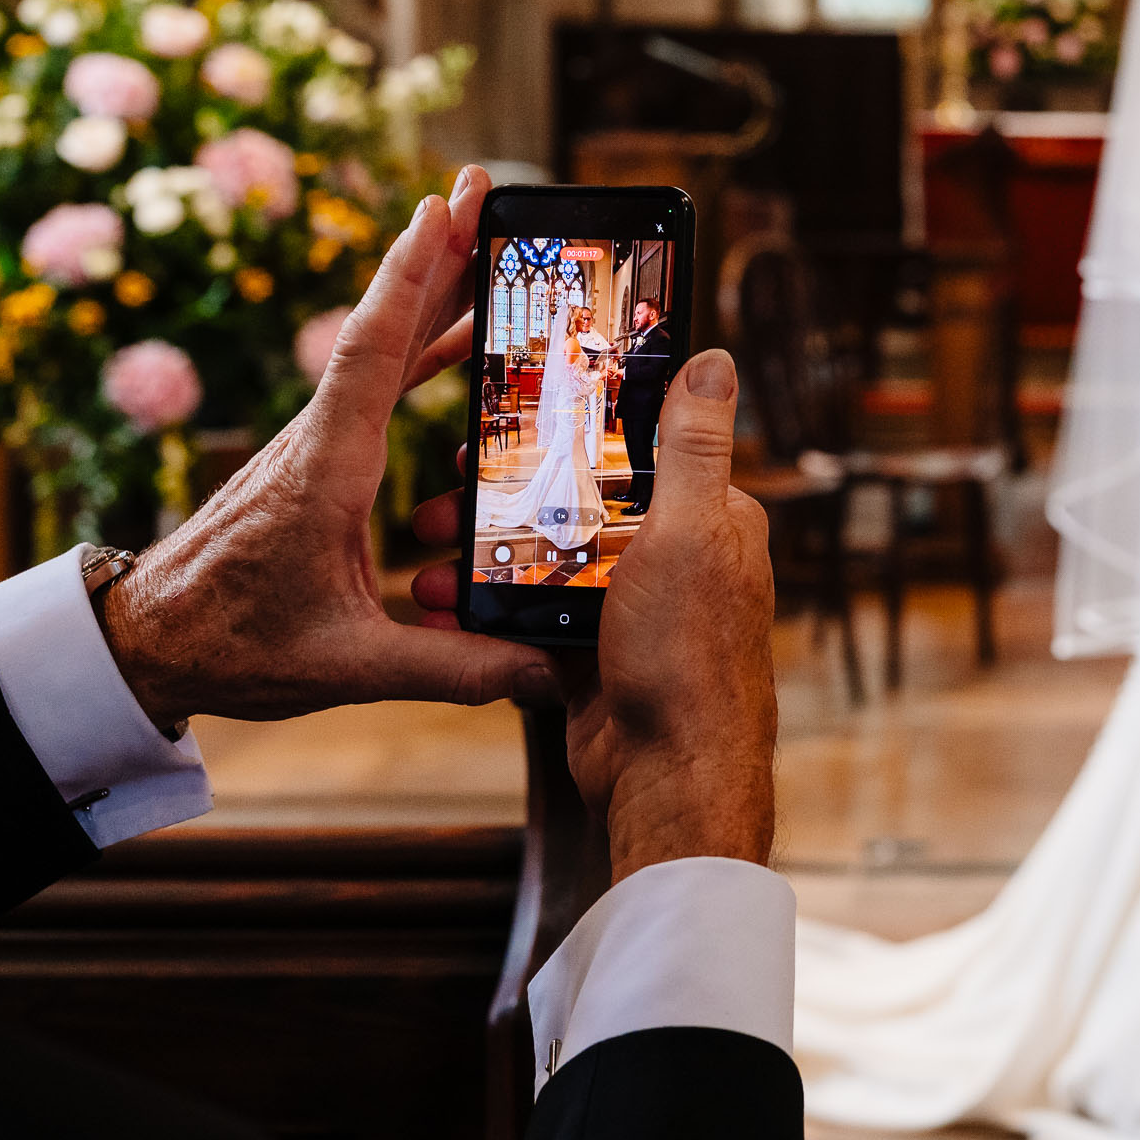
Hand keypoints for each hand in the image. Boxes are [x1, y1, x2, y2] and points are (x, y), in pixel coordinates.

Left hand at [101, 165, 555, 730]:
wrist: (149, 643)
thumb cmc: (232, 646)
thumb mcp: (346, 667)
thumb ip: (448, 669)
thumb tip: (539, 673)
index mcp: (326, 471)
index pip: (372, 352)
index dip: (410, 276)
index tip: (439, 209)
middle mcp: (319, 440)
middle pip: (385, 326)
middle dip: (434, 253)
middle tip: (478, 187)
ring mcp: (316, 445)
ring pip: (381, 350)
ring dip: (431, 292)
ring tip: (485, 239)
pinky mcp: (316, 462)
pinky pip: (375, 387)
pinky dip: (418, 349)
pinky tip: (459, 339)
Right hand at [412, 351, 777, 882]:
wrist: (666, 779)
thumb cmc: (690, 658)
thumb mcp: (690, 533)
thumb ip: (694, 446)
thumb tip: (717, 360)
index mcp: (706, 519)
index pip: (632, 448)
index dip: (566, 430)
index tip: (502, 420)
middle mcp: (671, 559)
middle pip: (574, 501)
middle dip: (501, 497)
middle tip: (439, 496)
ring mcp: (628, 610)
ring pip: (541, 558)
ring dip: (479, 555)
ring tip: (423, 554)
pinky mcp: (592, 655)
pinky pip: (526, 617)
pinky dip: (481, 610)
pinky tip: (435, 605)